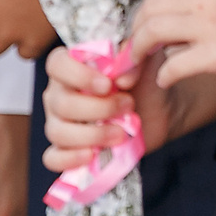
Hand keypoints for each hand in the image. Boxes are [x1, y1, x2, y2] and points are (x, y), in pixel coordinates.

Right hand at [42, 42, 181, 169]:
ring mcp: (60, 122)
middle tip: (128, 105)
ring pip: (58, 132)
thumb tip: (122, 76)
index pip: (57, 64)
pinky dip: (69, 158)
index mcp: (73, 66)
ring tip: (121, 132)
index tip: (108, 85)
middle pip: (61, 104)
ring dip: (92, 135)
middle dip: (98, 108)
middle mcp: (60, 94)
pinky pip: (53, 158)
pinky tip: (91, 155)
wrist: (161, 108)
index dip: (78, 75)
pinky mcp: (68, 148)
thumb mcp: (146, 60)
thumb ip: (134, 56)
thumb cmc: (146, 79)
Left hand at [130, 0, 215, 88]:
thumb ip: (203, 1)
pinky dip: (164, 76)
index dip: (144, 13)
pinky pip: (171, 66)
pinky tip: (171, 80)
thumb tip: (164, 21)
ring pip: (152, 34)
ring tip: (146, 68)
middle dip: (136, 35)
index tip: (146, 32)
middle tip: (138, 55)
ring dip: (141, 55)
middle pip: (149, 11)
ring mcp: (214, 25)